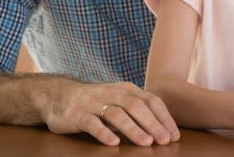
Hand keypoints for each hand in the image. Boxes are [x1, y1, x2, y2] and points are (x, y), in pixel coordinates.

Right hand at [41, 81, 178, 145]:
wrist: (59, 95)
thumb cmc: (97, 101)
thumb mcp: (120, 100)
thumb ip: (138, 110)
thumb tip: (164, 129)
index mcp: (127, 90)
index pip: (151, 101)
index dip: (164, 118)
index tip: (174, 135)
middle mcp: (112, 93)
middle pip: (136, 107)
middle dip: (153, 124)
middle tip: (165, 140)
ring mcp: (94, 103)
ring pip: (117, 114)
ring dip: (133, 129)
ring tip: (146, 142)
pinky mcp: (77, 114)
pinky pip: (92, 123)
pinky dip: (104, 132)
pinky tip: (113, 143)